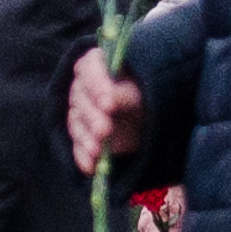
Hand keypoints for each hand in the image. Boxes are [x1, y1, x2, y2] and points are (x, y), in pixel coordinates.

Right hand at [68, 48, 145, 172]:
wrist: (153, 119)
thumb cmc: (149, 95)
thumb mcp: (142, 92)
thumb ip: (125, 94)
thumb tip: (109, 100)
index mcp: (98, 64)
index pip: (88, 68)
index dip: (96, 84)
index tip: (108, 102)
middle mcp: (84, 86)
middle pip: (79, 98)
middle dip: (92, 116)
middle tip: (104, 130)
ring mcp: (80, 112)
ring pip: (77, 124)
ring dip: (86, 139)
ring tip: (99, 150)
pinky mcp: (83, 136)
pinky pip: (78, 146)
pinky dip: (84, 158)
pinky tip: (91, 166)